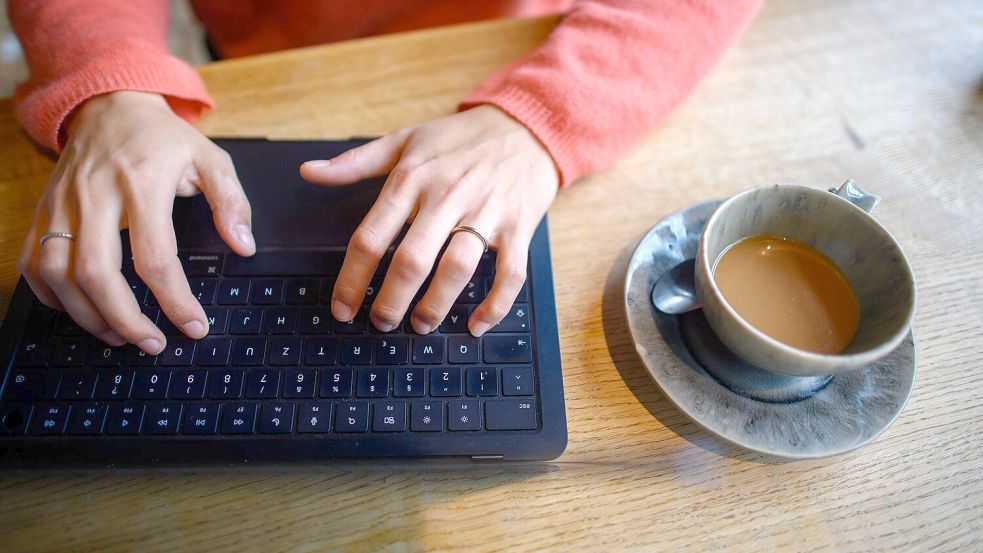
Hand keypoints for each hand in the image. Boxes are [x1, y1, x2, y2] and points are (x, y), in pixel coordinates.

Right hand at [17, 91, 255, 353]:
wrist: (109, 104)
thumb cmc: (162, 139)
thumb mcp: (210, 158)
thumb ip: (231, 202)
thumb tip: (244, 246)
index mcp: (143, 182)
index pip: (155, 255)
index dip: (174, 299)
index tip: (194, 326)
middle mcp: (96, 194)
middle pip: (96, 273)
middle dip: (125, 319)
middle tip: (153, 344)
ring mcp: (62, 204)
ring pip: (57, 274)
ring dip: (87, 315)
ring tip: (120, 335)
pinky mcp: (43, 211)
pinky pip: (33, 263)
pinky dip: (52, 297)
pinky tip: (82, 311)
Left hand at [300, 105, 558, 335]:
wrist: (524, 124)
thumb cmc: (459, 138)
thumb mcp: (404, 140)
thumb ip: (354, 162)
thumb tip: (308, 171)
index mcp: (411, 178)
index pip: (371, 237)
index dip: (351, 280)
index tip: (342, 308)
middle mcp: (446, 196)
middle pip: (411, 260)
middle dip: (391, 302)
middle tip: (381, 324)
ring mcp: (485, 212)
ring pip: (456, 269)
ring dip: (436, 306)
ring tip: (420, 325)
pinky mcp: (519, 225)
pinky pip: (510, 273)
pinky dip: (494, 305)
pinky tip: (476, 325)